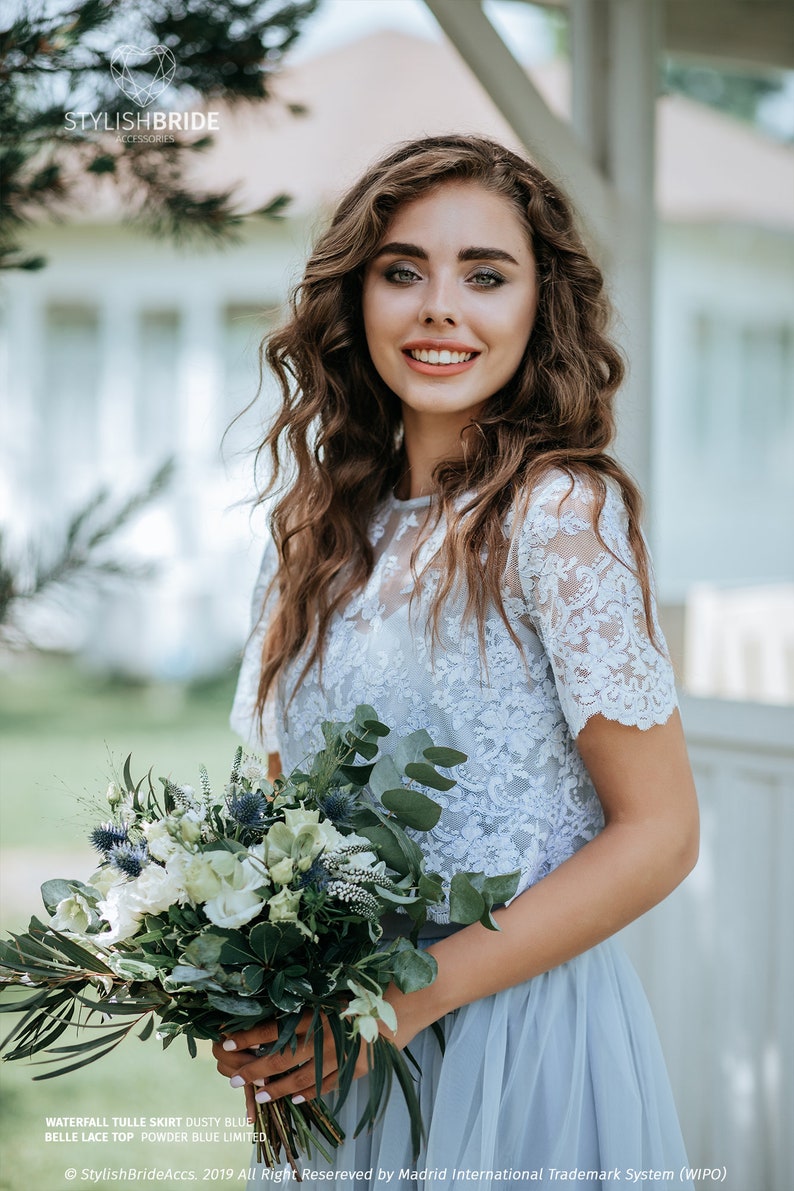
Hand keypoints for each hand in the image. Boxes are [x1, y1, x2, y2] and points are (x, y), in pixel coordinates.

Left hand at [212, 983, 430, 1122]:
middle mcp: (322, 1038)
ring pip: (300, 1079)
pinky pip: (327, 1085)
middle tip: (232, 1081)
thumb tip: (280, 1005)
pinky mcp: (355, 1069)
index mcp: (314, 1014)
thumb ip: (309, 1002)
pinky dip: (309, 1094)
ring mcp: (338, 1057)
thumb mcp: (333, 990)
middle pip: (280, 1060)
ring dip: (276, 1088)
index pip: (272, 1030)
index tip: (224, 1044)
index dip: (247, 1038)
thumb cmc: (367, 987)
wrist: (405, 1002)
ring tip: (259, 1096)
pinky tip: (294, 1099)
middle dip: (253, 1071)